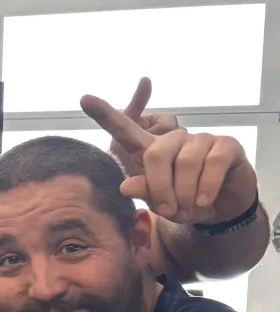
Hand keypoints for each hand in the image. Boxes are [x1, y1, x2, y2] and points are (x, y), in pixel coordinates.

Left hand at [81, 80, 255, 224]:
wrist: (222, 208)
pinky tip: (204, 201)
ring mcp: (201, 138)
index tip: (84, 99)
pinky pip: (212, 164)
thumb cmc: (183, 202)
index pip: (124, 129)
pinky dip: (206, 188)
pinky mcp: (226, 144)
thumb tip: (126, 186)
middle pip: (155, 155)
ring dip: (186, 194)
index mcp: (150, 150)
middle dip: (159, 189)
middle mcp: (174, 139)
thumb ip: (144, 192)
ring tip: (189, 209)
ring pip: (186, 163)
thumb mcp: (161, 202)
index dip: (104, 115)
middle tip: (168, 211)